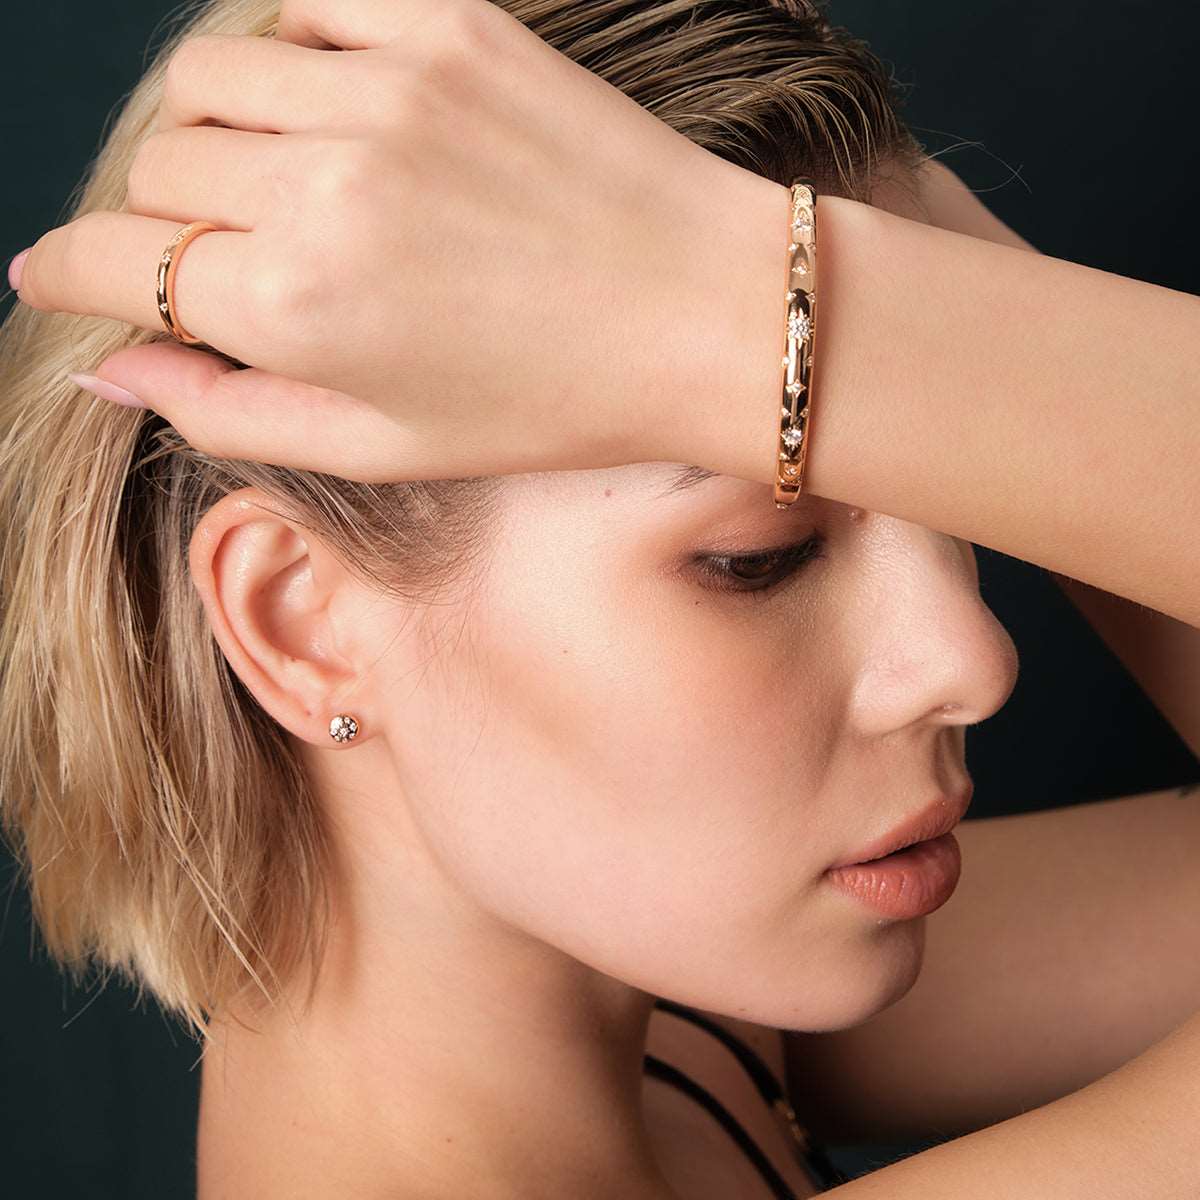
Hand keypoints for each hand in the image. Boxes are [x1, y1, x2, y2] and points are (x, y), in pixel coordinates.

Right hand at [12, 0, 781, 482]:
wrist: (699, 313)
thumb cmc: (551, 402)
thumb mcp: (383, 446)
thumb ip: (232, 414)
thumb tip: (115, 368)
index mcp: (298, 304)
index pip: (114, 260)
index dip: (65, 271)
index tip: (56, 277)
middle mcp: (321, 183)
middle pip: (157, 172)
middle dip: (165, 227)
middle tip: (227, 263)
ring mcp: (383, 89)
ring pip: (208, 80)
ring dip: (214, 140)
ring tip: (280, 191)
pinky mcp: (445, 26)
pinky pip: (299, 7)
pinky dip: (284, 56)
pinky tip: (326, 113)